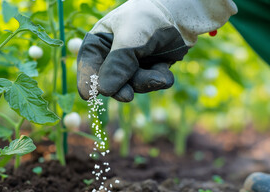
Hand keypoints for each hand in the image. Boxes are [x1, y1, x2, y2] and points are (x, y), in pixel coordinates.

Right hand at [77, 0, 236, 101]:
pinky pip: (149, 85)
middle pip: (109, 81)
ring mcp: (131, 64)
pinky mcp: (148, 70)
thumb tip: (103, 91)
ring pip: (131, 85)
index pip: (88, 63)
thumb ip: (117, 64)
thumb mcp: (130, 38)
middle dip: (122, 87)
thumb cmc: (149, 19)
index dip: (87, 80)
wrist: (182, 16)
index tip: (89, 96)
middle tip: (127, 96)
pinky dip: (158, 80)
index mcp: (100, 41)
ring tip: (160, 76)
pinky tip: (166, 72)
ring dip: (145, 82)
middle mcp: (112, 55)